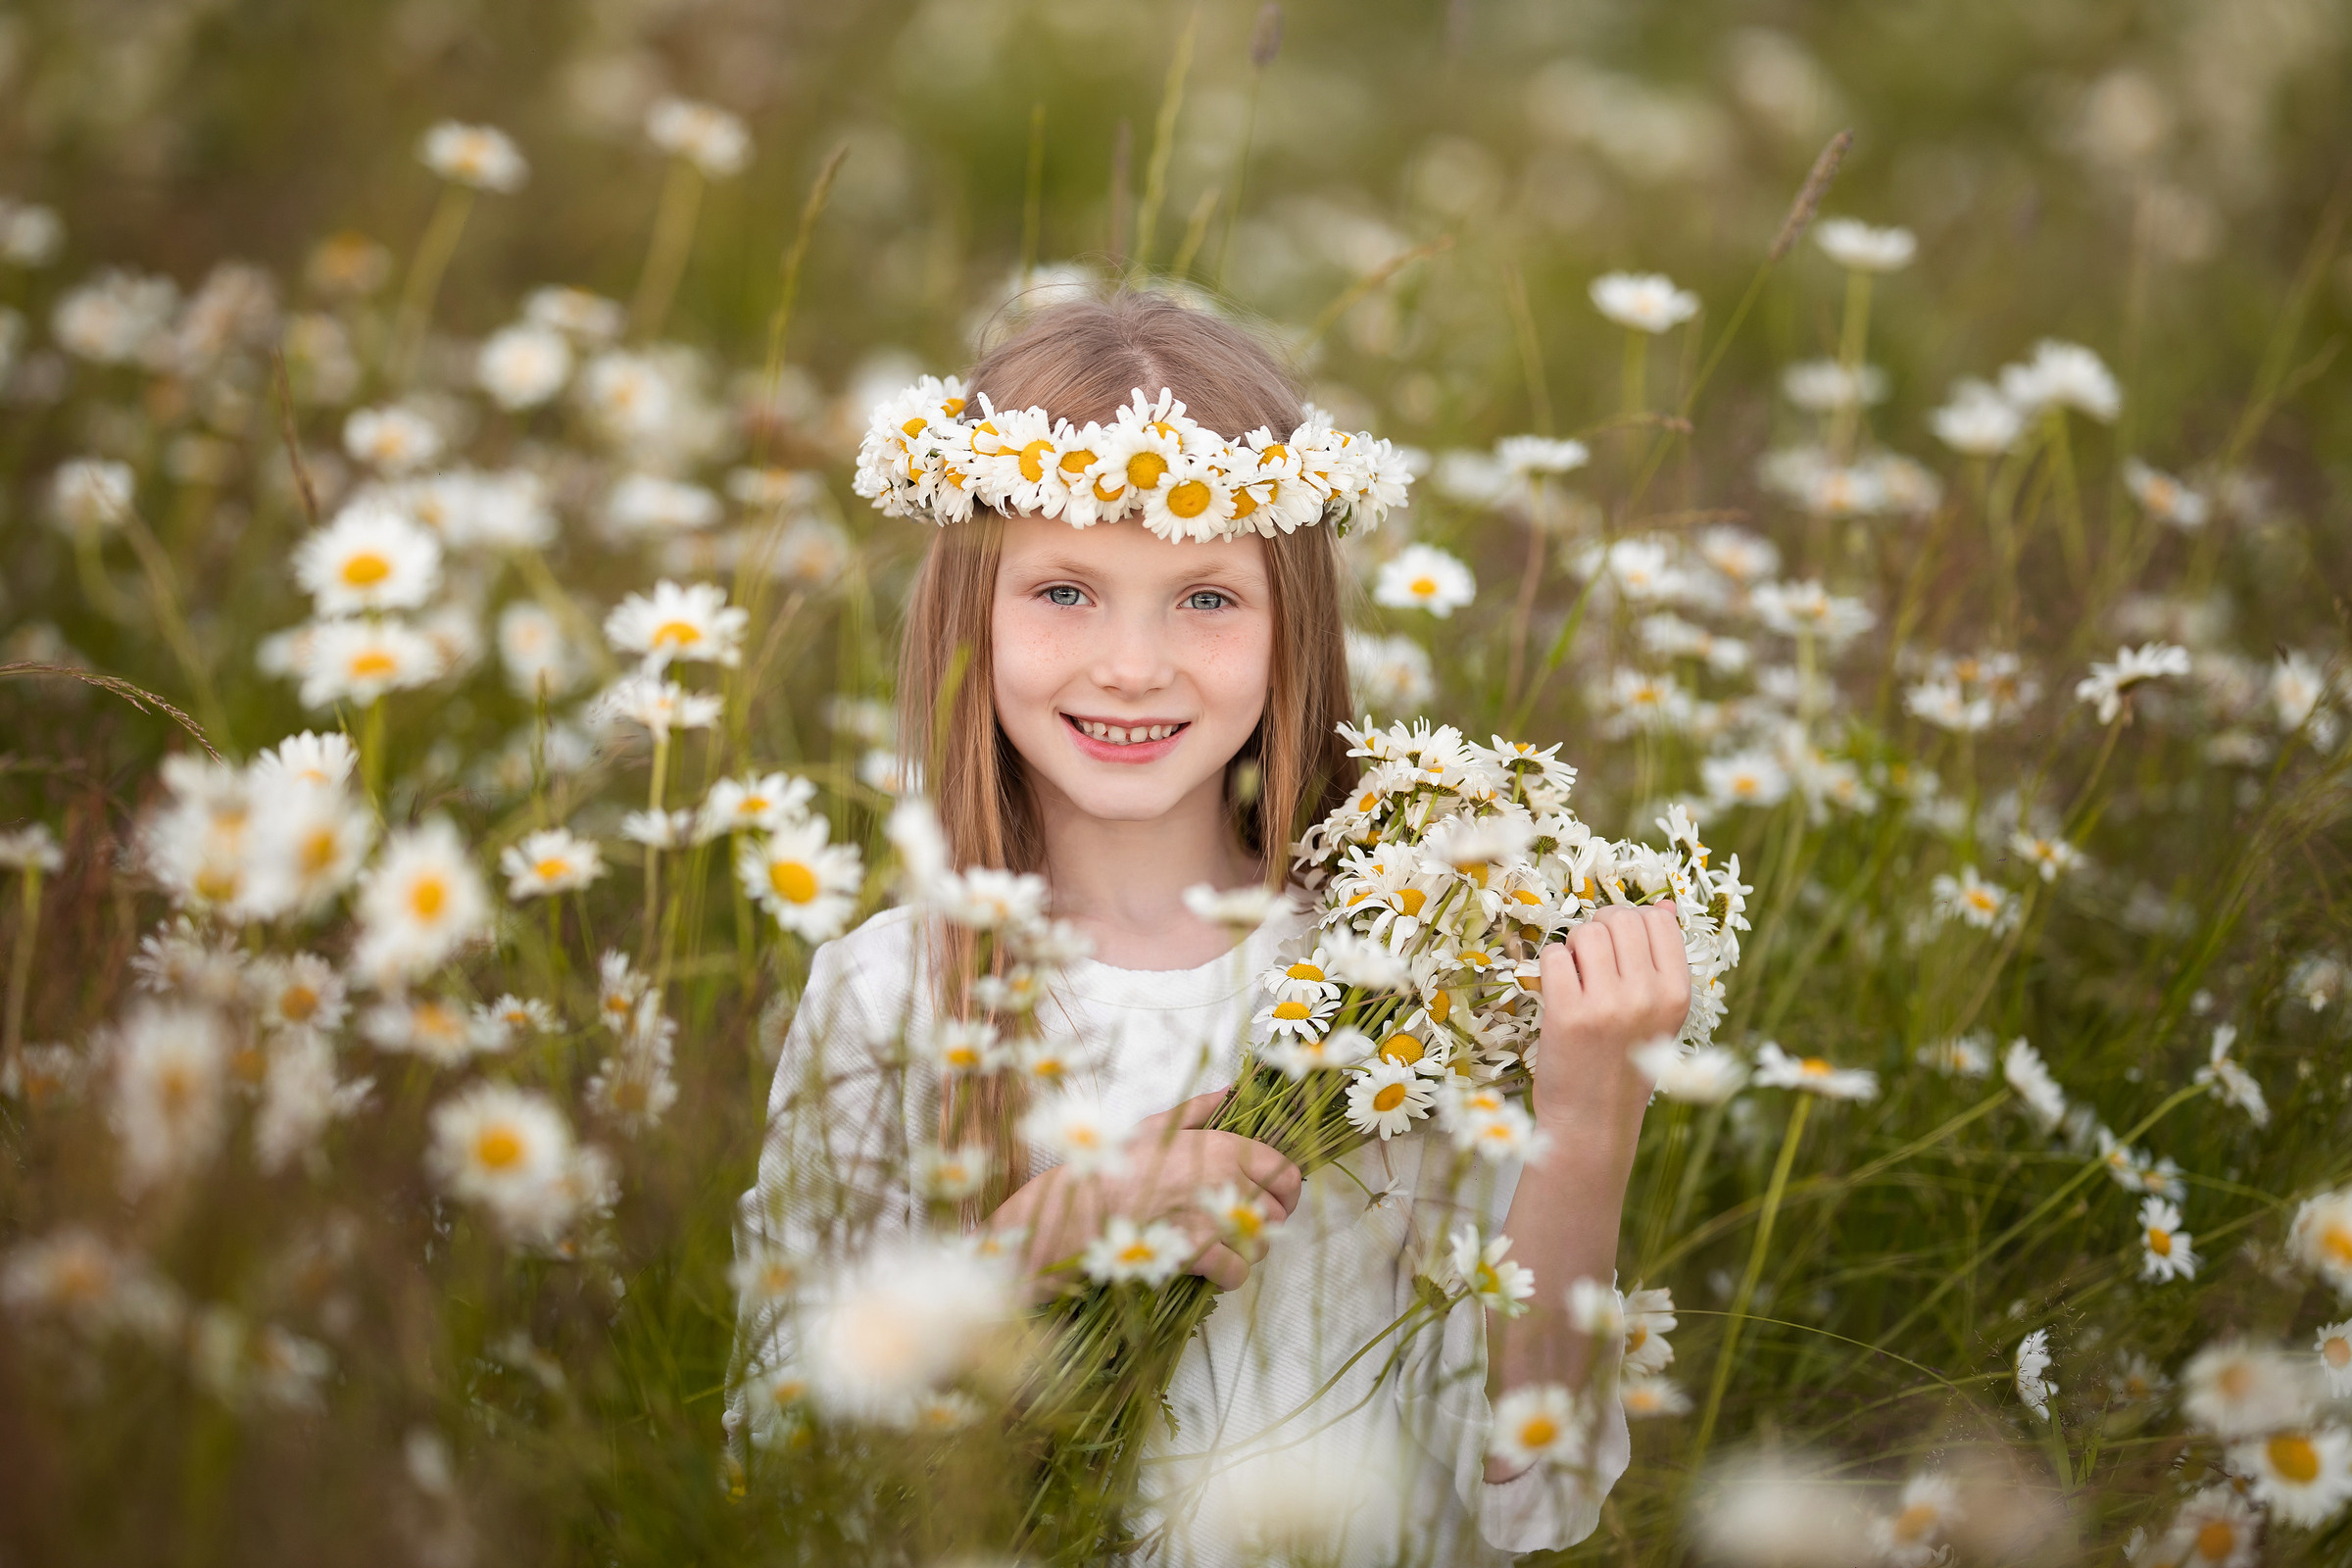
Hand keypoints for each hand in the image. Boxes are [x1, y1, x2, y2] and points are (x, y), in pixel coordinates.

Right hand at [989, 1089, 1302, 1295]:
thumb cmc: (1116, 1167)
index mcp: (1222, 1146)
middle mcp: (1226, 1179)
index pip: (1285, 1172)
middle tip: (1235, 1228)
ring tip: (1217, 1246)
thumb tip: (1228, 1091)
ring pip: (1259, 1244)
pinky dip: (1228, 1276)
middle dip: (1260, 1224)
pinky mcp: (1200, 1251)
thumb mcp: (1155, 1127)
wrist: (1080, 1210)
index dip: (1285, 1191)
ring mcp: (1214, 1216)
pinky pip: (1238, 1271)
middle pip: (1276, 1213)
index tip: (1276, 1201)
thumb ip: (1197, 1110)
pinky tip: (1209, 1269)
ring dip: (1244, 1251)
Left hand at [1534, 902, 1690, 1156]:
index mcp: (1677, 994)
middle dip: (1600, 929)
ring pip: (1586, 932)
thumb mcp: (1658, 1016)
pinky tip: (1559, 993)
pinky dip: (1551, 968)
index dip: (1633, 924)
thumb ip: (1661, 961)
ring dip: (1575, 947)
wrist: (1592, 1122)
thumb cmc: (1624, 1063)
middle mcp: (1647, 996)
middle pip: (1620, 918)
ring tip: (1577, 978)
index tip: (1620, 948)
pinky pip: (1554, 956)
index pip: (1658, 921)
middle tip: (1592, 962)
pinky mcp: (1567, 1014)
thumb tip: (1663, 905)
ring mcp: (1607, 1005)